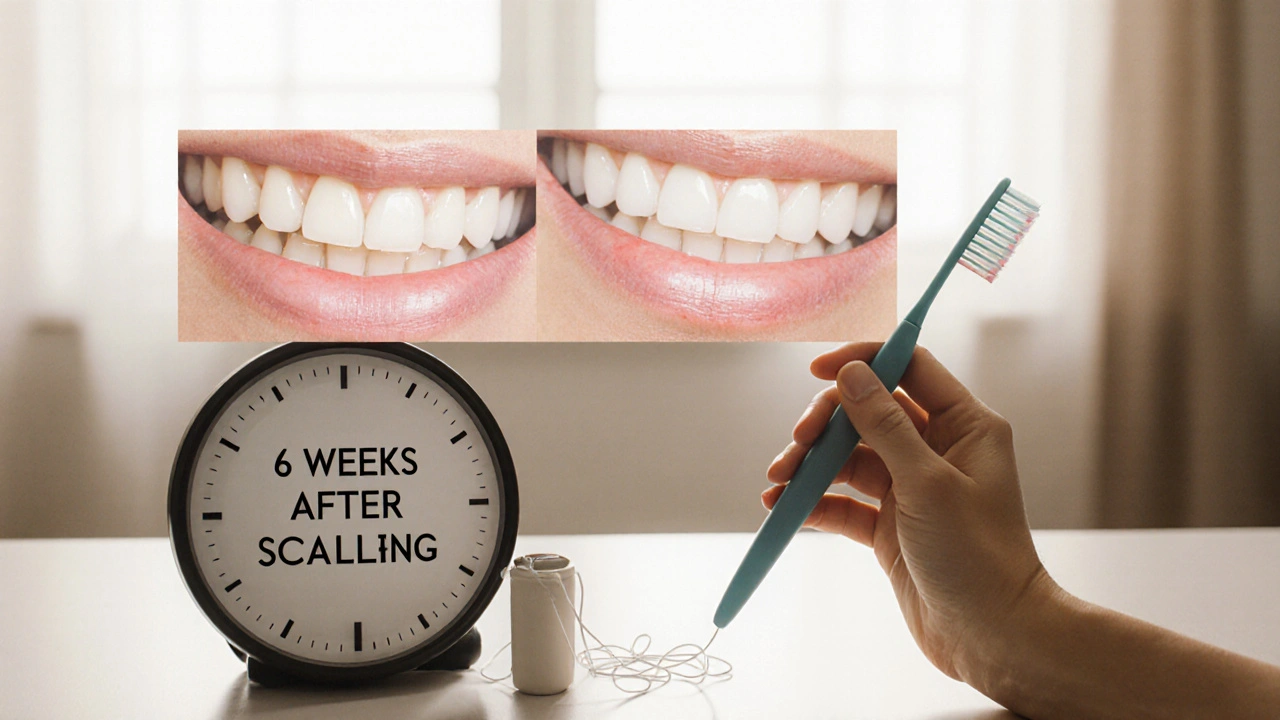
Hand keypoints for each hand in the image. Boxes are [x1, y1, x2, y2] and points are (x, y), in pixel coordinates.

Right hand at [764, 343, 1053, 681]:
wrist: (993, 637)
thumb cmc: (979, 559)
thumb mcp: (927, 484)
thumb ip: (885, 426)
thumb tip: (850, 373)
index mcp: (964, 426)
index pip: (908, 367)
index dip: (863, 360)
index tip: (818, 370)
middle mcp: (936, 449)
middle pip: (867, 411)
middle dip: (825, 424)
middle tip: (796, 444)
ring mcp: (910, 487)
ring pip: (848, 456)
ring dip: (810, 465)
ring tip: (778, 484)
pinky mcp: (889, 525)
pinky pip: (843, 500)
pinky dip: (814, 501)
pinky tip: (784, 509)